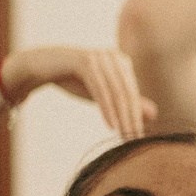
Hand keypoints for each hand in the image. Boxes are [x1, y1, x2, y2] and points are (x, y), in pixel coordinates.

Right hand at [7, 47, 151, 139]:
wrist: (41, 66)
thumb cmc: (74, 80)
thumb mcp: (102, 94)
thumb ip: (126, 102)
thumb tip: (154, 115)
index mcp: (122, 61)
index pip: (133, 93)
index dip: (137, 115)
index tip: (139, 138)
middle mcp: (113, 56)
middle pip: (127, 93)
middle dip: (131, 118)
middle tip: (134, 139)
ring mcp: (99, 57)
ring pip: (116, 92)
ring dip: (121, 116)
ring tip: (124, 135)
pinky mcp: (85, 61)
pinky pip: (100, 88)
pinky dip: (107, 108)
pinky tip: (111, 125)